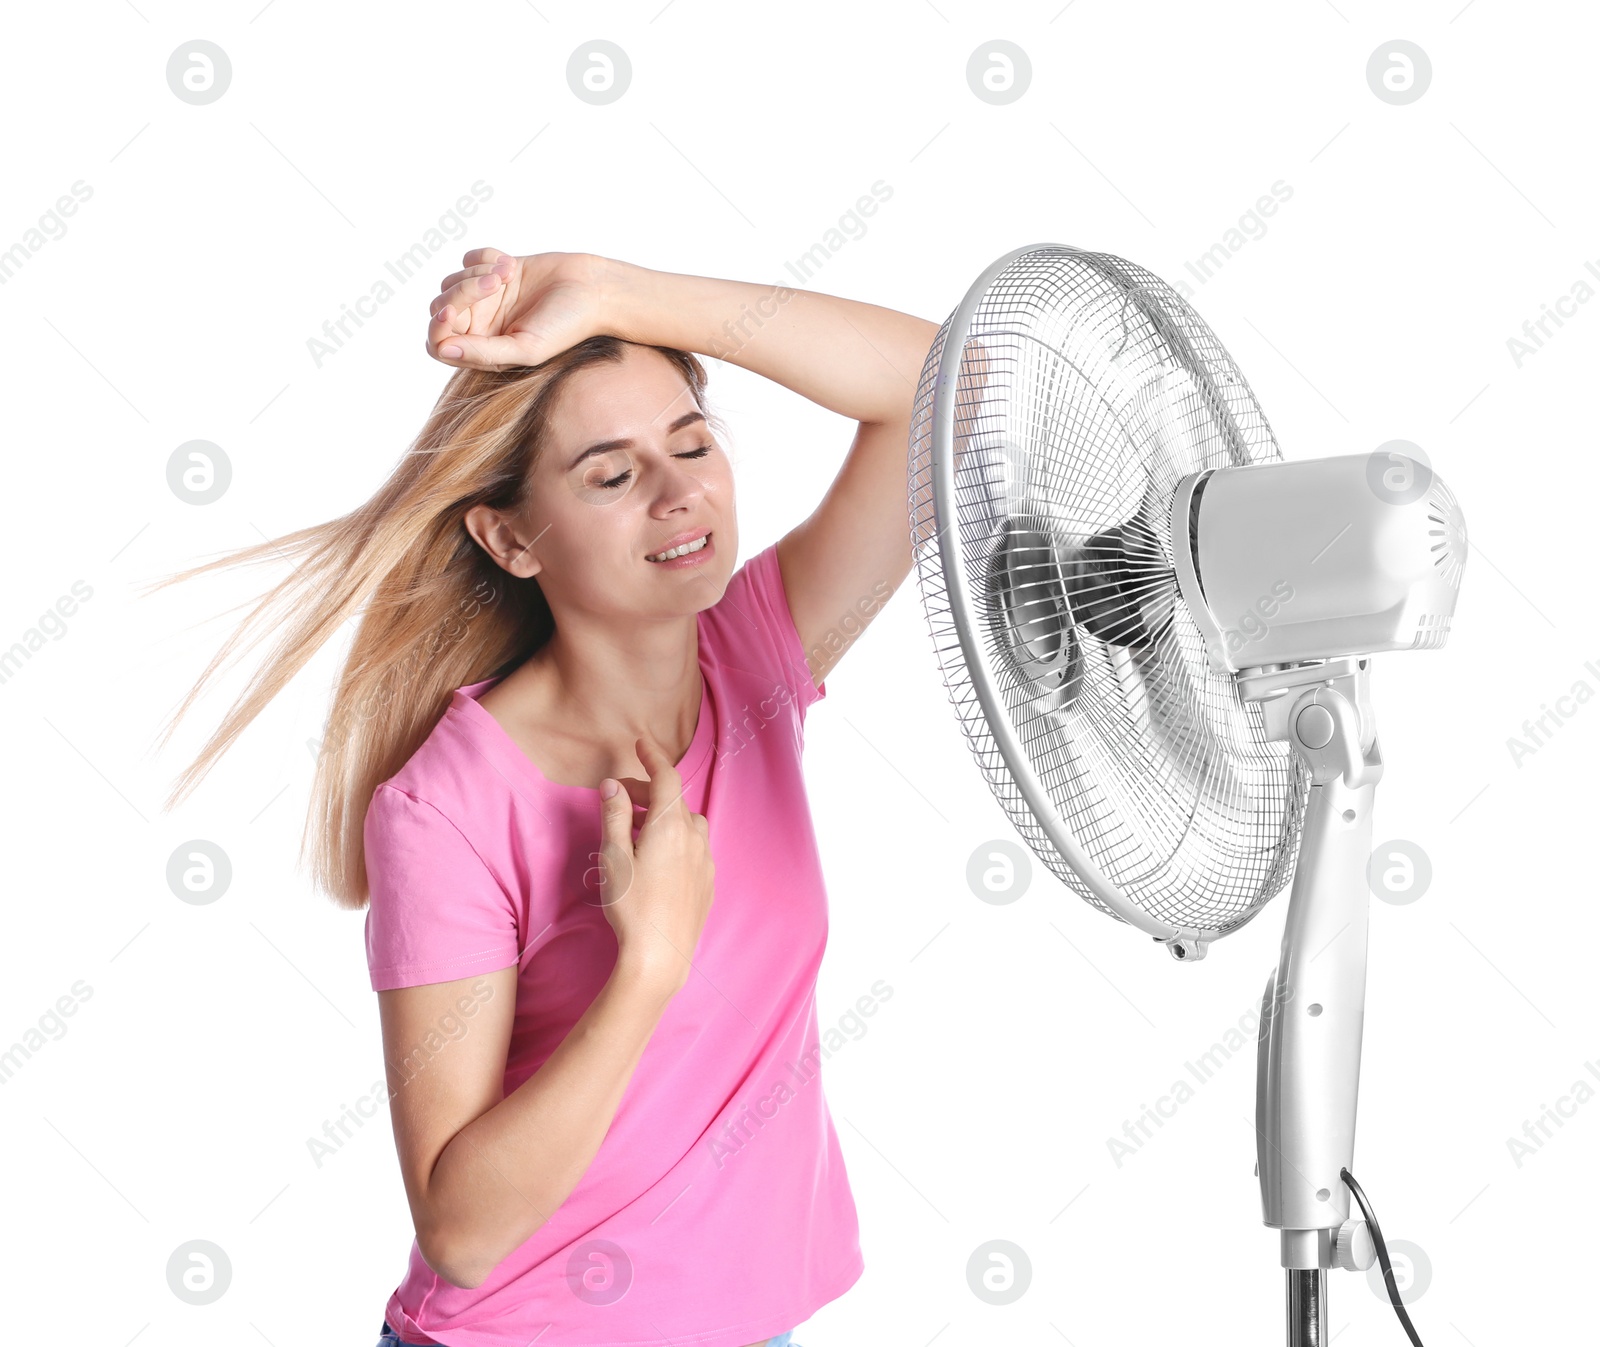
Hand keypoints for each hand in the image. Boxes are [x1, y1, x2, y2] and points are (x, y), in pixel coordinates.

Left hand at [426, 248, 611, 370]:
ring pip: (452, 281)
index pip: (439, 343)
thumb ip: (484, 353)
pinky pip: (469, 258)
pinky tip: (512, 264)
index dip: (438, 327)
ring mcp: (486, 297)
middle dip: (464, 292)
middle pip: (442, 308)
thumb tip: (444, 349)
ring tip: (509, 274)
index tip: (453, 311)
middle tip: (497, 284)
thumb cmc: (566, 327)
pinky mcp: (494, 269)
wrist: (593, 290)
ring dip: (478, 273)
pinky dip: (485, 256)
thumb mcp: (526, 348)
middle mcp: (481, 325)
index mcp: (485, 350)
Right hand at [593, 733, 714, 996]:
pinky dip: (676, 839)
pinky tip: (656, 857)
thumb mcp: (613, 857)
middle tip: (619, 797)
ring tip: (636, 830)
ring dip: (664, 817)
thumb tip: (612, 784)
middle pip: (675, 800)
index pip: (666, 777)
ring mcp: (705, 860)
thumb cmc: (631, 906)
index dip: (652, 756)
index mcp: (671, 826)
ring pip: (688, 823)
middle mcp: (695, 837)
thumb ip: (615, 816)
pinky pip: (694, 847)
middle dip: (648, 791)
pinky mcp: (708, 882)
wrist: (660, 957)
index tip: (640, 744)